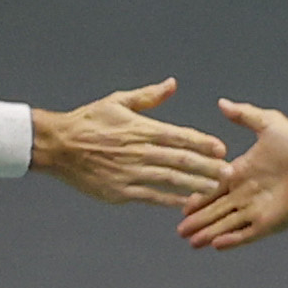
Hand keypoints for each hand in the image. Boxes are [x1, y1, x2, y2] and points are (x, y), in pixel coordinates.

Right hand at [34, 78, 228, 205]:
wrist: (58, 145)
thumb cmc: (88, 120)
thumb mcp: (118, 101)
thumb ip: (149, 96)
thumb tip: (173, 84)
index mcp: (142, 128)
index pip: (180, 135)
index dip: (203, 142)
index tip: (221, 148)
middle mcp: (140, 151)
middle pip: (181, 159)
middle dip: (207, 166)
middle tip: (229, 173)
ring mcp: (131, 173)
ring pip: (170, 180)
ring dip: (195, 185)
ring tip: (215, 189)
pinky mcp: (121, 191)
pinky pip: (151, 197)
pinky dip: (170, 201)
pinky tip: (186, 204)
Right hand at [176, 100, 287, 249]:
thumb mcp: (267, 123)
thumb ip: (243, 115)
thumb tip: (222, 102)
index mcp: (242, 172)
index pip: (214, 188)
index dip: (198, 197)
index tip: (182, 205)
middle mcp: (247, 193)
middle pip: (216, 210)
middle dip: (198, 220)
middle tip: (179, 230)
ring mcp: (257, 210)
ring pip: (226, 224)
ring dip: (209, 232)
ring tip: (191, 242)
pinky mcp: (269, 223)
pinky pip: (246, 233)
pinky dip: (232, 240)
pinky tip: (216, 245)